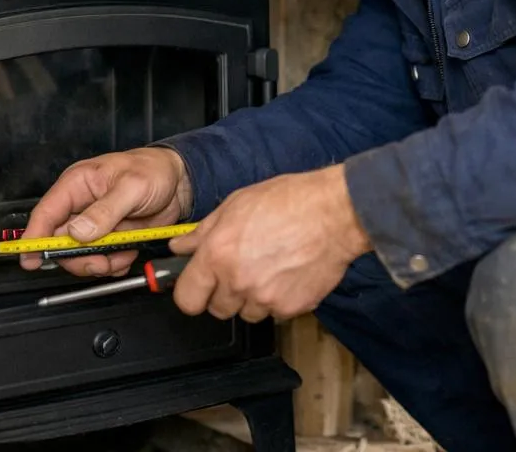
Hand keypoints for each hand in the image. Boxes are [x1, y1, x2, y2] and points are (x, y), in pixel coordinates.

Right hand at [19, 147, 192, 275]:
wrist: (179, 182)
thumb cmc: (154, 170)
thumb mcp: (132, 187)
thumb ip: (105, 210)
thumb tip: (77, 231)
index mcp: (77, 184)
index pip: (45, 213)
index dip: (33, 238)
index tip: (29, 259)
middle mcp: (80, 205)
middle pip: (59, 241)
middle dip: (78, 257)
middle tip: (100, 262)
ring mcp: (93, 224)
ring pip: (80, 255)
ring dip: (100, 262)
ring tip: (122, 254)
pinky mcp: (108, 237)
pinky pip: (100, 259)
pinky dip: (113, 264)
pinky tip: (127, 254)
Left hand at [166, 164, 371, 322]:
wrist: (335, 213)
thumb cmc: (289, 201)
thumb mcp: (237, 204)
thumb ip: (203, 231)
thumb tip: (180, 246)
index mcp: (218, 254)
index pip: (187, 299)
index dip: (191, 294)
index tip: (198, 288)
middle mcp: (238, 281)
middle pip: (217, 309)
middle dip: (225, 293)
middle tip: (241, 269)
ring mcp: (265, 298)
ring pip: (247, 313)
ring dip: (253, 298)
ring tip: (270, 268)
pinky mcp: (291, 308)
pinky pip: (275, 313)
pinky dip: (279, 299)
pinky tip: (288, 274)